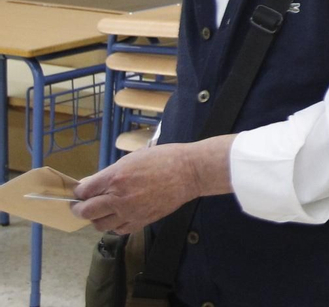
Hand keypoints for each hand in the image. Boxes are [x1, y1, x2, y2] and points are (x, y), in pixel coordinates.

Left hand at [71, 136, 234, 234]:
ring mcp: (129, 212)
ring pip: (99, 225)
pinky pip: (118, 230)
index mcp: (115, 177)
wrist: (189, 172)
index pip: (83, 191)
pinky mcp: (141, 222)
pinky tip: (119, 217)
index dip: (79, 192)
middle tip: (81, 205)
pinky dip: (114, 225)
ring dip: (96, 218)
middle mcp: (118, 197)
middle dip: (80, 208)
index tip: (81, 193)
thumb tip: (91, 184)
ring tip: (102, 211)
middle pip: (86, 211)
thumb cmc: (163, 158)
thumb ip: (110, 173)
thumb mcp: (133, 158)